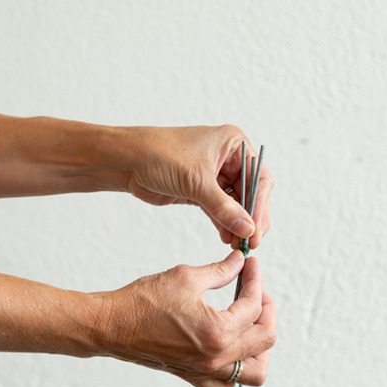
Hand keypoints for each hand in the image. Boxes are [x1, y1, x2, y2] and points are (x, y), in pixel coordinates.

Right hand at [93, 251, 275, 386]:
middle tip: (256, 291)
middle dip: (267, 310)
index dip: (255, 279)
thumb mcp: (186, 277)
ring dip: (260, 347)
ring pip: (254, 372)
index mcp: (218, 332)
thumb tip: (240, 263)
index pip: (254, 306)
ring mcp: (205, 372)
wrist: (111, 326)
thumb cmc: (142, 303)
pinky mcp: (194, 376)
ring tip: (250, 323)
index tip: (250, 265)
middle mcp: (216, 359)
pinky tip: (229, 347)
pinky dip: (236, 371)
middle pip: (265, 339)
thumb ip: (220, 271)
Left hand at [123, 126, 272, 248]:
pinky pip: (220, 210)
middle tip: (250, 241)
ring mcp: (214, 175)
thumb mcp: (196, 181)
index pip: (258, 177)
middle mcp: (227, 158)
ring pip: (235, 204)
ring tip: (237, 244)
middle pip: (250, 193)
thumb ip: (223, 207)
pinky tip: (226, 238)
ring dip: (237, 224)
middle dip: (249, 218)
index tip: (257, 229)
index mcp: (233, 143)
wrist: (126, 160)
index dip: (260, 205)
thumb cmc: (158, 154)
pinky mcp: (201, 190)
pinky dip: (224, 224)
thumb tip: (247, 228)